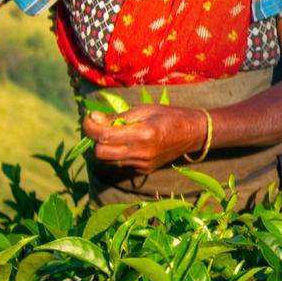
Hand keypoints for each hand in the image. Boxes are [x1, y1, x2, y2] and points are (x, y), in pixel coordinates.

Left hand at [83, 105, 208, 174]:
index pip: (104, 136)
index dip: (90, 127)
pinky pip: (120, 164)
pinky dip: (117, 154)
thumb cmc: (168, 116)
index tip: (89, 118)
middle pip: (101, 154)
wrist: (192, 134)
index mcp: (143, 133)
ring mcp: (142, 164)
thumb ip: (118, 117)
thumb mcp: (144, 110)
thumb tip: (93, 118)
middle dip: (95, 140)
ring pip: (108, 161)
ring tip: (113, 134)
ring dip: (105, 147)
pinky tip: (126, 143)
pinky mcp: (143, 171)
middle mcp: (141, 153)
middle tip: (99, 127)